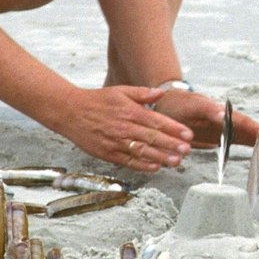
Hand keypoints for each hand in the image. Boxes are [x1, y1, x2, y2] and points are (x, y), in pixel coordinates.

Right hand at [60, 86, 194, 171]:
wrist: (70, 111)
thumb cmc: (97, 101)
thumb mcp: (120, 91)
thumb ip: (142, 93)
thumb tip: (161, 93)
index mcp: (130, 111)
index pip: (157, 121)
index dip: (174, 129)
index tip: (188, 134)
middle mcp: (124, 127)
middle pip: (152, 137)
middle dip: (172, 145)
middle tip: (187, 150)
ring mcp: (116, 142)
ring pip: (142, 151)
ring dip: (161, 157)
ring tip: (176, 161)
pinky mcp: (108, 153)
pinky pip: (128, 161)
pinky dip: (142, 166)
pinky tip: (155, 167)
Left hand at [151, 90, 258, 151]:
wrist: (168, 105)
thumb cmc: (179, 104)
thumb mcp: (191, 106)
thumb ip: (207, 110)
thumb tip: (224, 115)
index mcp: (220, 111)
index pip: (241, 121)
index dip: (254, 129)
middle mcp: (226, 119)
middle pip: (249, 129)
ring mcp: (224, 127)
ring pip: (247, 135)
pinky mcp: (220, 135)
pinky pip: (239, 140)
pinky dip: (252, 145)